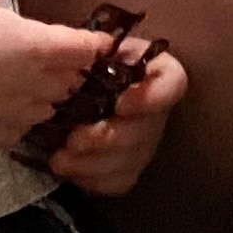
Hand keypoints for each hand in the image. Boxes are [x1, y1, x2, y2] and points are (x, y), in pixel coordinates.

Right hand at [0, 0, 112, 147]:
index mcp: (41, 47)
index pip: (86, 47)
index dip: (95, 42)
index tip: (101, 40)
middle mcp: (38, 85)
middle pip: (71, 80)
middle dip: (70, 69)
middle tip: (61, 58)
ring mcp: (18, 115)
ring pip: (48, 108)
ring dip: (46, 96)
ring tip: (32, 84)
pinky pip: (19, 130)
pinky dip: (17, 119)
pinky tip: (1, 110)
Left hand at [47, 41, 186, 197]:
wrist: (71, 91)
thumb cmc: (85, 65)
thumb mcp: (90, 50)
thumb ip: (92, 50)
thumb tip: (86, 51)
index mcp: (157, 72)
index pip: (172, 84)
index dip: (151, 98)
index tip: (120, 104)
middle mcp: (159, 112)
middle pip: (145, 131)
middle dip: (107, 139)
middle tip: (73, 140)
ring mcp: (146, 143)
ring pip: (129, 161)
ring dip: (93, 164)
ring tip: (60, 159)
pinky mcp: (130, 168)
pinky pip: (119, 181)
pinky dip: (92, 179)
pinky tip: (70, 170)